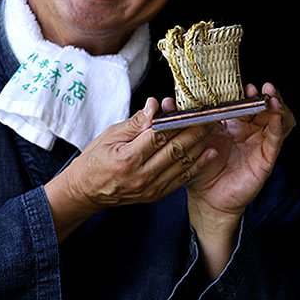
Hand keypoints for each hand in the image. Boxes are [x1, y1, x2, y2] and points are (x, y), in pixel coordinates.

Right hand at [44, 97, 217, 239]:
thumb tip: (154, 105)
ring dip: (200, 146)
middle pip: (175, 150)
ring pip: (182, 164)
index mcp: (128, 158)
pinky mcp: (156, 194)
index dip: (178, 121)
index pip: (159, 136)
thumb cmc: (95, 160)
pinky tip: (209, 153)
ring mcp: (150, 188)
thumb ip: (135, 122)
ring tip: (213, 130)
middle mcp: (141, 176)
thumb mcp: (109, 135)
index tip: (192, 109)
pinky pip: (181, 179)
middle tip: (211, 116)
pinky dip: (197, 165)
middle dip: (196, 131)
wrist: (86, 191)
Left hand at [185, 82, 295, 274]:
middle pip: (264, 106)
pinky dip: (278, 126)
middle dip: (263, 94)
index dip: (245, 91)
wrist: (207, 198)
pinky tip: (276, 117)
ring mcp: (260, 143)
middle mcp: (249, 130)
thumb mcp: (189, 142)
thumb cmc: (199, 169)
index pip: (244, 101)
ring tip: (271, 97)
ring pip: (277, 119)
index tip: (241, 84)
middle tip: (258, 88)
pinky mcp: (266, 158)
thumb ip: (180, 121)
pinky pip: (276, 140)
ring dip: (276, 105)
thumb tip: (165, 102)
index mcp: (233, 124)